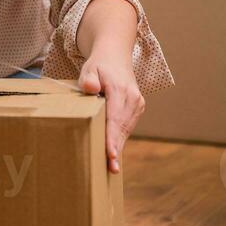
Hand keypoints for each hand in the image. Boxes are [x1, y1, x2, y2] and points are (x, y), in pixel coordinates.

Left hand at [78, 53, 143, 173]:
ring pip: (126, 129)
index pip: (115, 119)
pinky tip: (113, 152)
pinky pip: (127, 126)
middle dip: (116, 149)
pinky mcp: (136, 108)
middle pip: (122, 128)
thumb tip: (90, 88)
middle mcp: (132, 99)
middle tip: (111, 169)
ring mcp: (137, 104)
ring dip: (118, 146)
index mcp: (121, 90)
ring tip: (111, 166)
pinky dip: (120, 138)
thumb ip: (89, 79)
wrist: (116, 57)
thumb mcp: (90, 68)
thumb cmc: (100, 65)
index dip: (112, 138)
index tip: (111, 154)